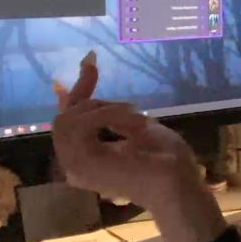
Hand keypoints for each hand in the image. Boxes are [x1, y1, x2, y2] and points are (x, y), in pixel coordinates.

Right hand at [53, 51, 226, 241]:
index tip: (89, 60)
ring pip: (66, 120)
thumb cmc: (163, 158)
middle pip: (62, 118)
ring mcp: (74, 166)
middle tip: (119, 93)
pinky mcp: (79, 162)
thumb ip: (107, 111)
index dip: (78, 90)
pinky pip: (78, 125)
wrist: (178, 181)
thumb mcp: (133, 124)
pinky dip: (107, 115)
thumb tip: (82, 88)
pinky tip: (131, 121)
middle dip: (85, 93)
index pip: (67, 122)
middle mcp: (73, 164)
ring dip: (105, 109)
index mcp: (86, 157)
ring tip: (136, 118)